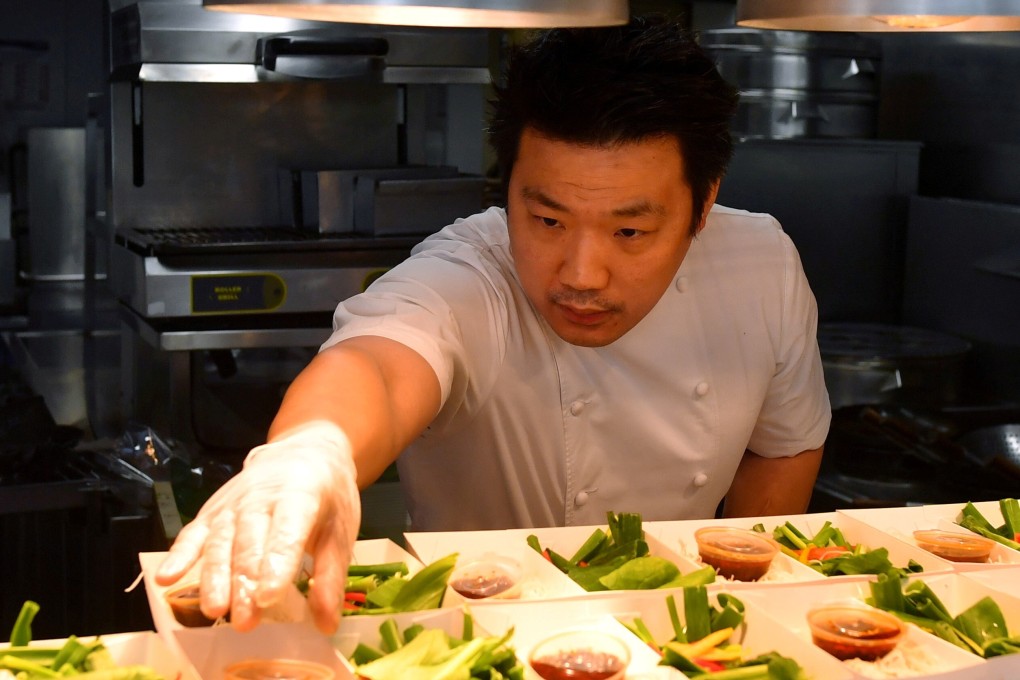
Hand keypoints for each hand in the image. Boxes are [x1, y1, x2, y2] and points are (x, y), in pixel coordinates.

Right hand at [154, 421, 360, 633]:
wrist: (304, 453)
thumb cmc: (327, 497)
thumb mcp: (340, 530)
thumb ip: (330, 576)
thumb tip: (327, 626)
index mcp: (300, 497)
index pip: (286, 534)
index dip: (276, 566)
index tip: (268, 598)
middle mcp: (261, 497)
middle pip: (248, 542)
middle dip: (244, 583)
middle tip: (244, 622)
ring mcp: (232, 503)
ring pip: (219, 541)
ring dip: (214, 577)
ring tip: (214, 611)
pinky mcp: (212, 510)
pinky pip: (193, 533)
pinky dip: (178, 555)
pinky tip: (165, 579)